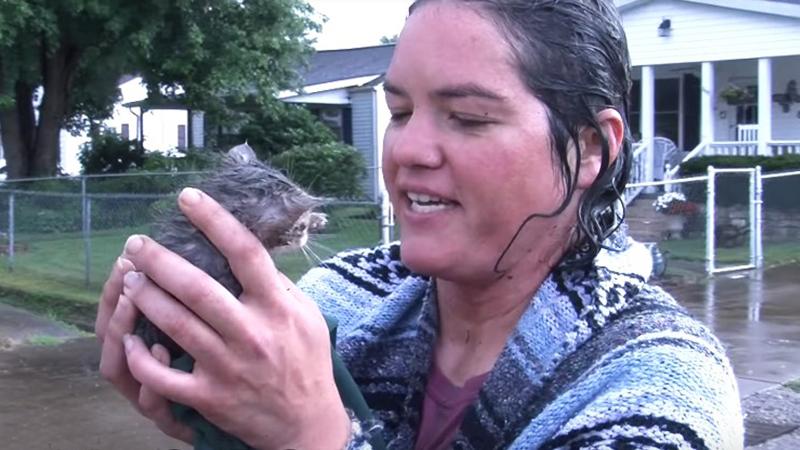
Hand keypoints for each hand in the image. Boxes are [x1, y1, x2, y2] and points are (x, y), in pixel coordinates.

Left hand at [112, 188, 349, 449]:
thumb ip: (279, 286)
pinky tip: (127, 339)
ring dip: (145, 298)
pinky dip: (140, 358)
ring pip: (176, 325)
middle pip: (198, 288)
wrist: (307, 423)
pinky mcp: (209, 396)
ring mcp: (227, 366)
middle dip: (160, 260)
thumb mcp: (308, 317)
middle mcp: (251, 333)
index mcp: (277, 307)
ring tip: (128, 279)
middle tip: (136, 243)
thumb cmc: (307, 362)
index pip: (246, 253)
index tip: (189, 198)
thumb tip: (249, 256)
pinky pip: (163, 376)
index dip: (215, 221)